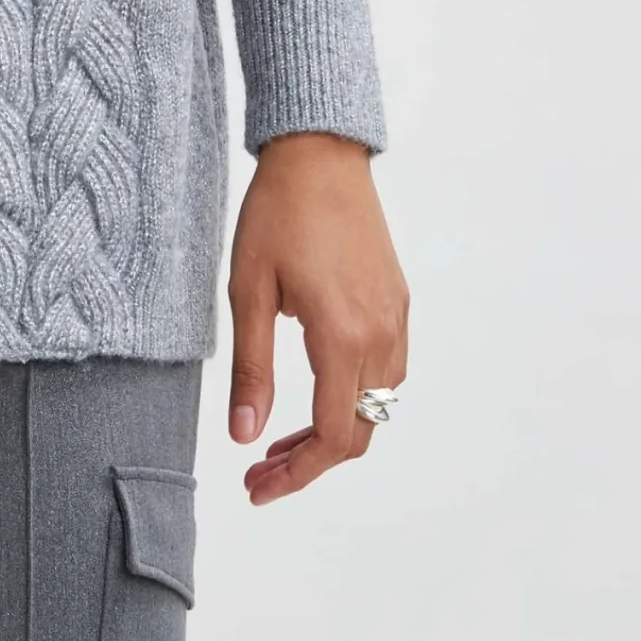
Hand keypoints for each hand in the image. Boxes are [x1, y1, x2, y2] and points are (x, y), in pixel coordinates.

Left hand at [227, 130, 408, 504]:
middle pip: (359, 432)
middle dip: (310, 463)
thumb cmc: (277, 213)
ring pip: (378, 407)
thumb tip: (243, 437)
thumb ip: (251, 368)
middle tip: (258, 472)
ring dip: (334, 432)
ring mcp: (395, 318)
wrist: (320, 152)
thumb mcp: (248, 289)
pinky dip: (354, 398)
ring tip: (279, 438)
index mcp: (343, 335)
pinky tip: (315, 390)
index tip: (256, 488)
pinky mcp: (398, 301)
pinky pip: (387, 372)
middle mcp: (381, 334)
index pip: (333, 436)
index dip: (296, 474)